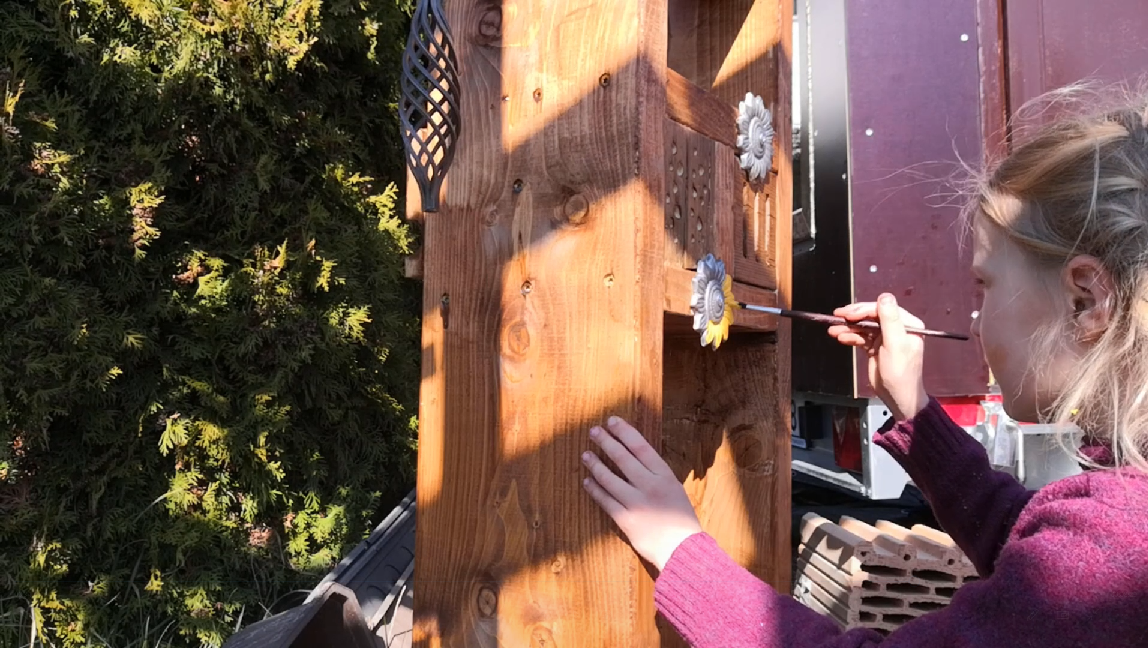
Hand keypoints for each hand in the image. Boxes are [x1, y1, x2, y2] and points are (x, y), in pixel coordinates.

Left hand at [581, 417, 701, 571]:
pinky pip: (605, 500)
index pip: (641, 446)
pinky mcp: (625, 519)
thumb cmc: (680, 519)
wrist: (682, 550)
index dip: (624, 432)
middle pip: (622, 457)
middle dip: (606, 442)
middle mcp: (649, 486)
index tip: (611, 421)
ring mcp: (636, 503)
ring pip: (609, 478)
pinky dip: (594, 489)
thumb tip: (634, 456)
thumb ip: (656, 474)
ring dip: (595, 464)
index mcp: (665, 476)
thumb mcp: (674, 489)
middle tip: (593, 431)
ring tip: (585, 455)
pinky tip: (587, 481)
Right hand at [828, 293, 928, 420]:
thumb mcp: (896, 344)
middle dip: (853, 317)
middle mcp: (897, 328)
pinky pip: (861, 337)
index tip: (848, 314)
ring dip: (848, 327)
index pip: (882, 309)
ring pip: (864, 326)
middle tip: (837, 317)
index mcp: (908, 324)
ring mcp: (886, 337)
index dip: (864, 309)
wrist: (897, 396)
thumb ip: (890, 320)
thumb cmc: (901, 373)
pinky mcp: (876, 347)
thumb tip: (885, 296)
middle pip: (871, 316)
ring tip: (833, 330)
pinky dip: (850, 337)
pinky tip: (840, 337)